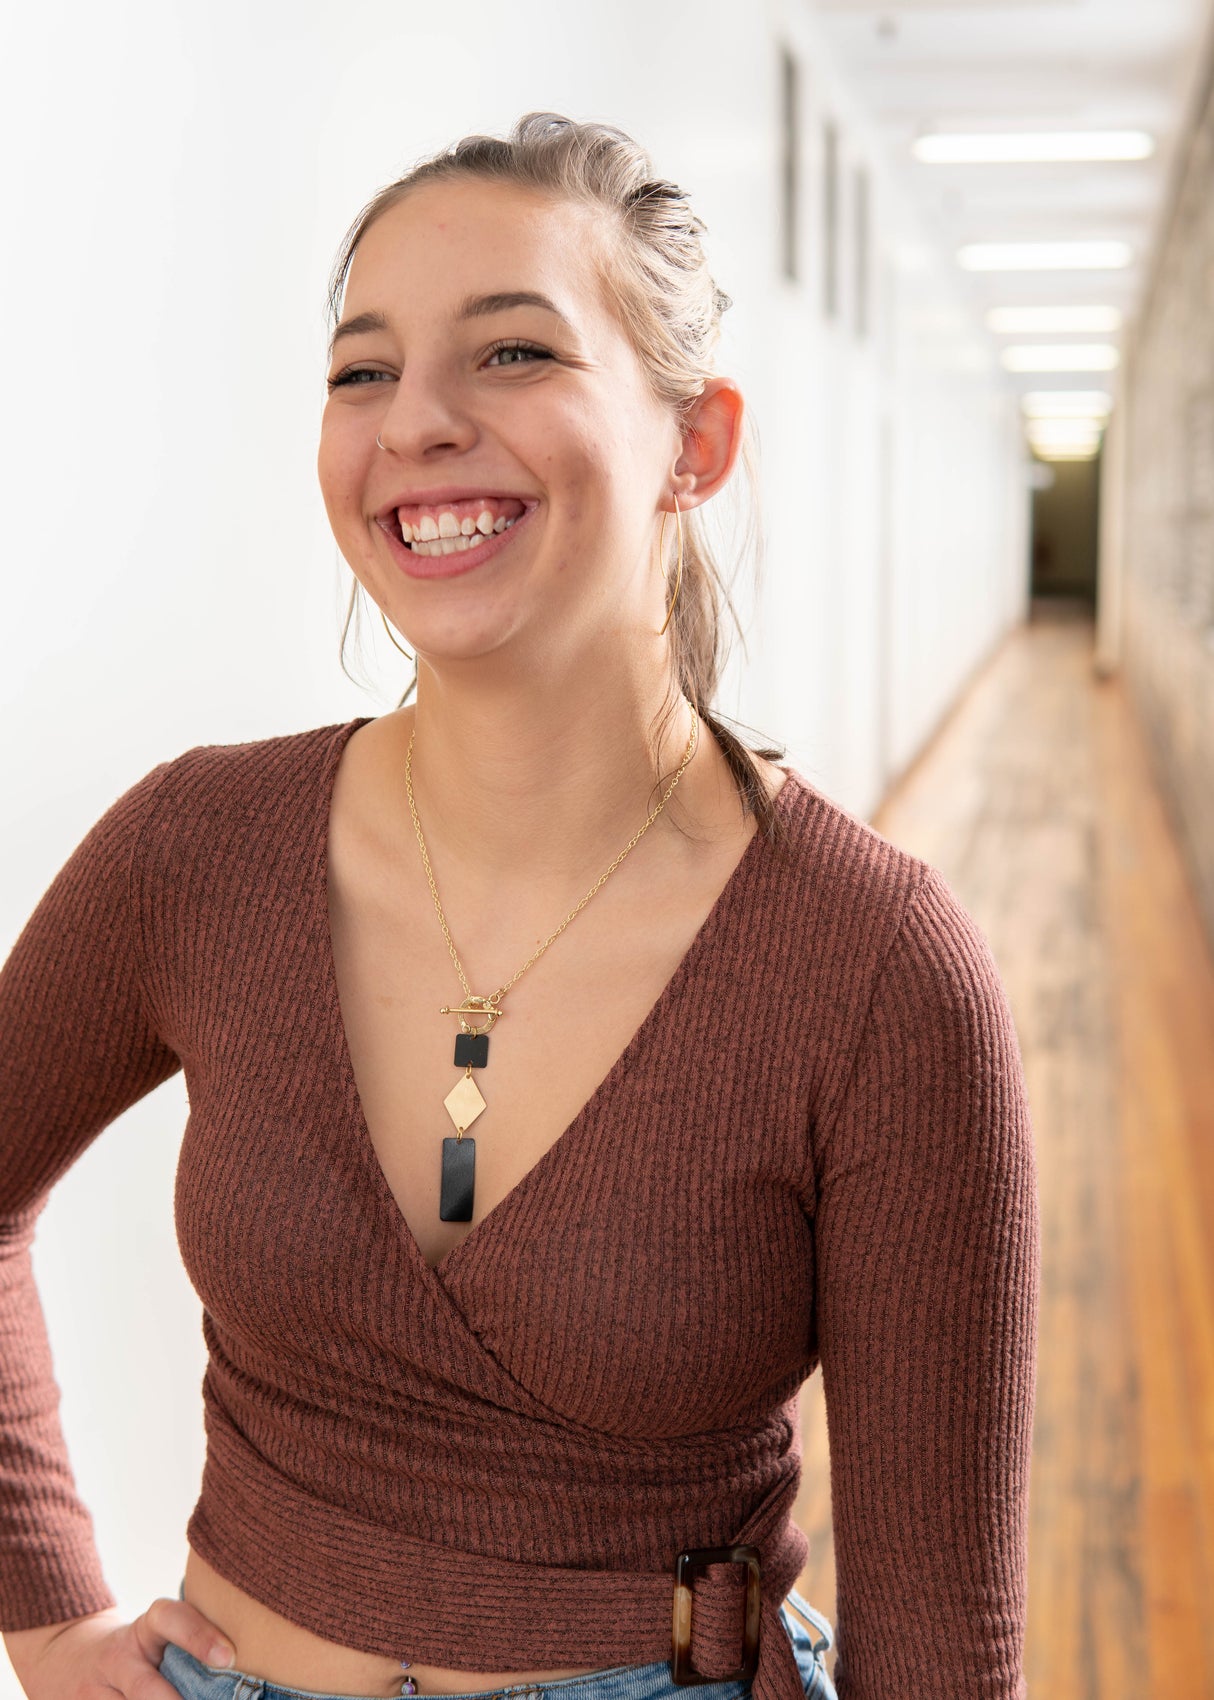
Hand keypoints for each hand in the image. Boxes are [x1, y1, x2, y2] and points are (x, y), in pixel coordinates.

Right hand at [4, 1596, 236, 1697]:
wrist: (64, 1657)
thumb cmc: (136, 1650)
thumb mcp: (157, 1636)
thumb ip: (191, 1648)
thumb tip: (239, 1671)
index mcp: (144, 1629)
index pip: (170, 1618)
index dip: (198, 1635)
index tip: (228, 1657)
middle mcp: (117, 1658)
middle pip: (146, 1687)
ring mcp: (93, 1693)